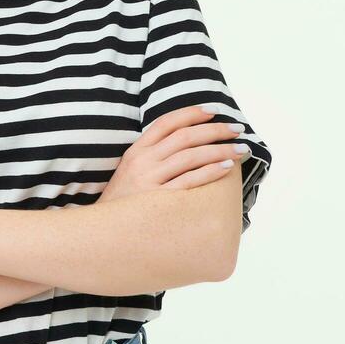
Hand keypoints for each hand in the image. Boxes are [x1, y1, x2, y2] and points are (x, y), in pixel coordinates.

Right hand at [98, 105, 251, 204]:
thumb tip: (185, 143)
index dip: (191, 113)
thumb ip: (152, 155)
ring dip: (220, 149)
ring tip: (241, 149)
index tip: (213, 110)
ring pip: (191, 156)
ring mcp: (150, 180)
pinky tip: (226, 167)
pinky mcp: (159, 200)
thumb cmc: (123, 202)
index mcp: (136, 151)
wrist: (103, 233)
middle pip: (184, 137)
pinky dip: (210, 171)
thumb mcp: (130, 171)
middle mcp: (143, 162)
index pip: (166, 123)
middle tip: (237, 128)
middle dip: (215, 129)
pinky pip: (190, 181)